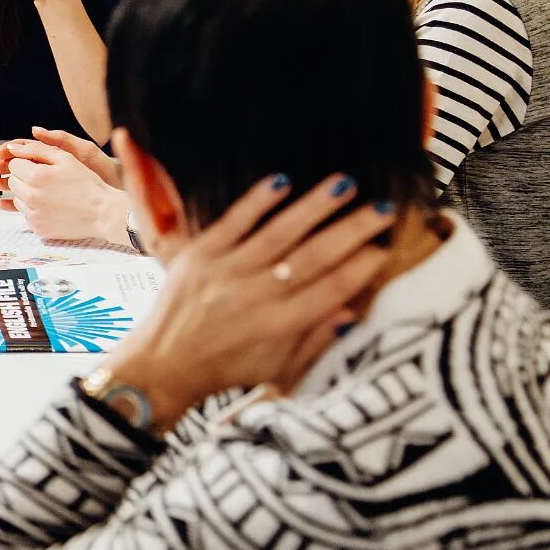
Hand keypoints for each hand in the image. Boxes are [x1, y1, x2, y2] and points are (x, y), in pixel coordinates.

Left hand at [0, 131, 127, 243]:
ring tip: (51, 193)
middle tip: (47, 180)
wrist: (102, 213)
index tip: (39, 167)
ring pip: (18, 198)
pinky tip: (52, 206)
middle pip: (12, 182)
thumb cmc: (87, 185)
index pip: (14, 165)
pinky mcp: (37, 228)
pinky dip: (35, 209)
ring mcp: (33, 214)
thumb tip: (13, 148)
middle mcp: (31, 197)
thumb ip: (36, 149)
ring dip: (29, 194)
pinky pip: (26, 214)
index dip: (26, 163)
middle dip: (25, 178)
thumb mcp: (65, 158)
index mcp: (36, 177)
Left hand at [105, 174, 396, 432]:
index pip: (331, 290)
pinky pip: (233, 222)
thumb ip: (315, 340)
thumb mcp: (277, 368)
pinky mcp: (199, 255)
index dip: (362, 267)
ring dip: (314, 206)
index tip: (387, 247)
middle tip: (384, 208)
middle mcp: (255, 296)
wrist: (162, 365)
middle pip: (313, 257)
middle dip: (353, 230)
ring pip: (278, 233)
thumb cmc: (226, 368)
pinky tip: (283, 180)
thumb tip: (353, 312)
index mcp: (279, 327)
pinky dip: (258, 201)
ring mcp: (225, 272)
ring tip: (345, 183)